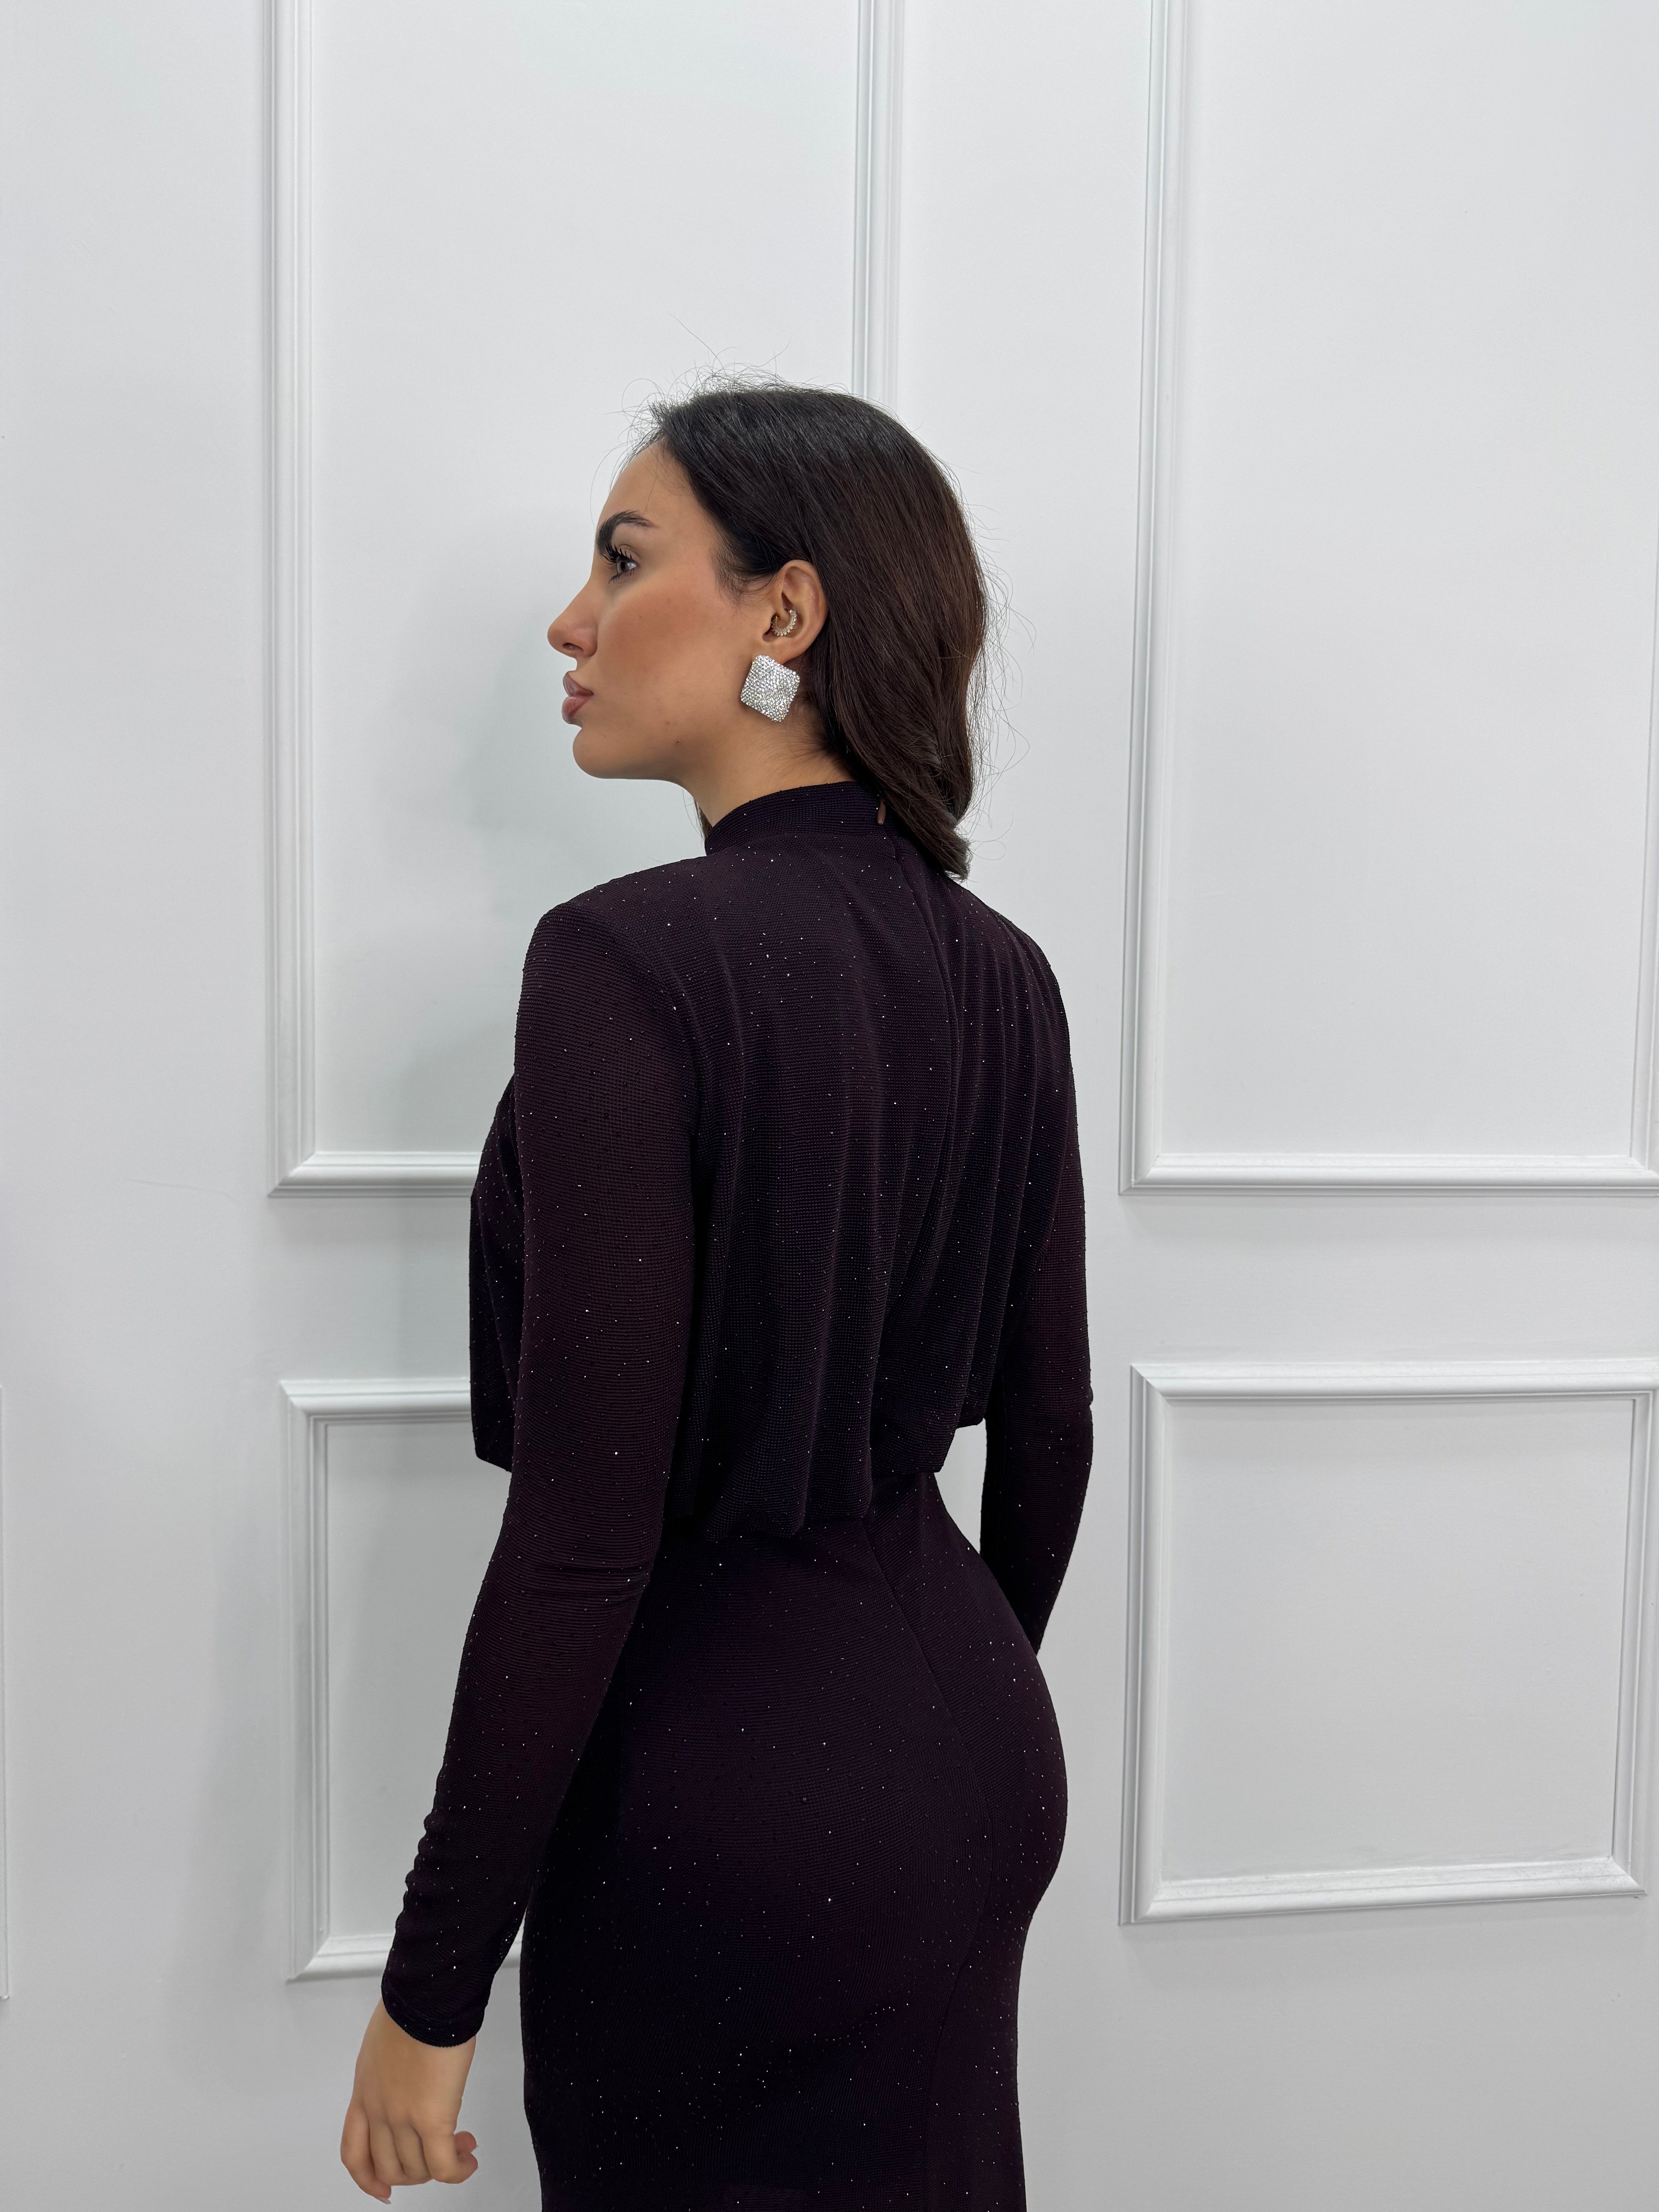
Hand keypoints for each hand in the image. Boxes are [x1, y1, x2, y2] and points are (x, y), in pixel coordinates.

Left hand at [340, 1998, 479, 2196]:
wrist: (426, 1998)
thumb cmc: (410, 2006)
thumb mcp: (384, 2045)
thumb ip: (391, 2072)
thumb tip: (412, 2081)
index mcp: (364, 2092)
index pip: (354, 2152)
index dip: (367, 2178)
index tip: (382, 2188)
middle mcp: (378, 2111)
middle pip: (388, 2168)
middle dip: (416, 2171)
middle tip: (439, 2155)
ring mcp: (402, 2118)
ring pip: (416, 2170)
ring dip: (439, 2169)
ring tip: (461, 2150)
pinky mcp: (432, 2119)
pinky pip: (442, 2166)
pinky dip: (457, 2171)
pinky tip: (468, 2161)